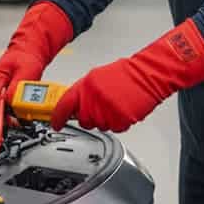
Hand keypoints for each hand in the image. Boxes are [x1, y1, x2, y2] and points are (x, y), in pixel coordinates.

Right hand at [0, 1, 73, 115]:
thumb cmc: (26, 57)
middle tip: (17, 121)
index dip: (0, 114)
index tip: (10, 122)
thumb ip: (17, 88)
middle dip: (3, 116)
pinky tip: (14, 110)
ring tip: (17, 117)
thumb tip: (10, 102)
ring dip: (5, 113)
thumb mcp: (26, 72)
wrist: (28, 50)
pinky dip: (6, 109)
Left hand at [51, 18, 203, 132]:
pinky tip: (122, 109)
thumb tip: (73, 104)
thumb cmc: (126, 74)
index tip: (54, 123)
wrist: (148, 74)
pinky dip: (118, 122)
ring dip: (104, 120)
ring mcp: (108, 110)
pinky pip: (114, 128)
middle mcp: (95, 98)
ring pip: (99, 126)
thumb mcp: (97, 77)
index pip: (65, 104)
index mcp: (87, 85)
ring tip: (114, 104)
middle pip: (83, 120)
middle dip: (89, 117)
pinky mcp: (121, 119)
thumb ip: (84, 91)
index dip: (57, 117)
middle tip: (100, 107)